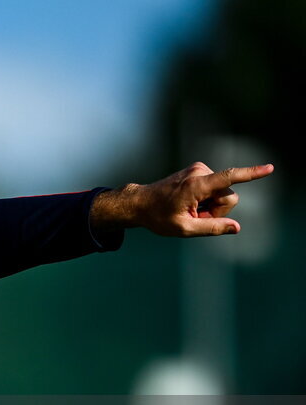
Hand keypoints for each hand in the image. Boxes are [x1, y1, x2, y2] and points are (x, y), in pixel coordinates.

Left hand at [91, 161, 273, 236]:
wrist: (140, 203)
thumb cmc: (159, 217)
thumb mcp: (184, 229)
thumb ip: (211, 228)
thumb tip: (236, 227)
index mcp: (196, 185)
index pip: (229, 178)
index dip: (251, 174)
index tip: (269, 168)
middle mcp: (200, 172)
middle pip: (229, 197)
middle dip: (217, 211)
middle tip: (193, 217)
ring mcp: (200, 170)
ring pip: (223, 194)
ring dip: (210, 207)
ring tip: (189, 210)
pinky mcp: (200, 171)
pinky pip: (215, 189)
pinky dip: (206, 200)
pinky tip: (189, 203)